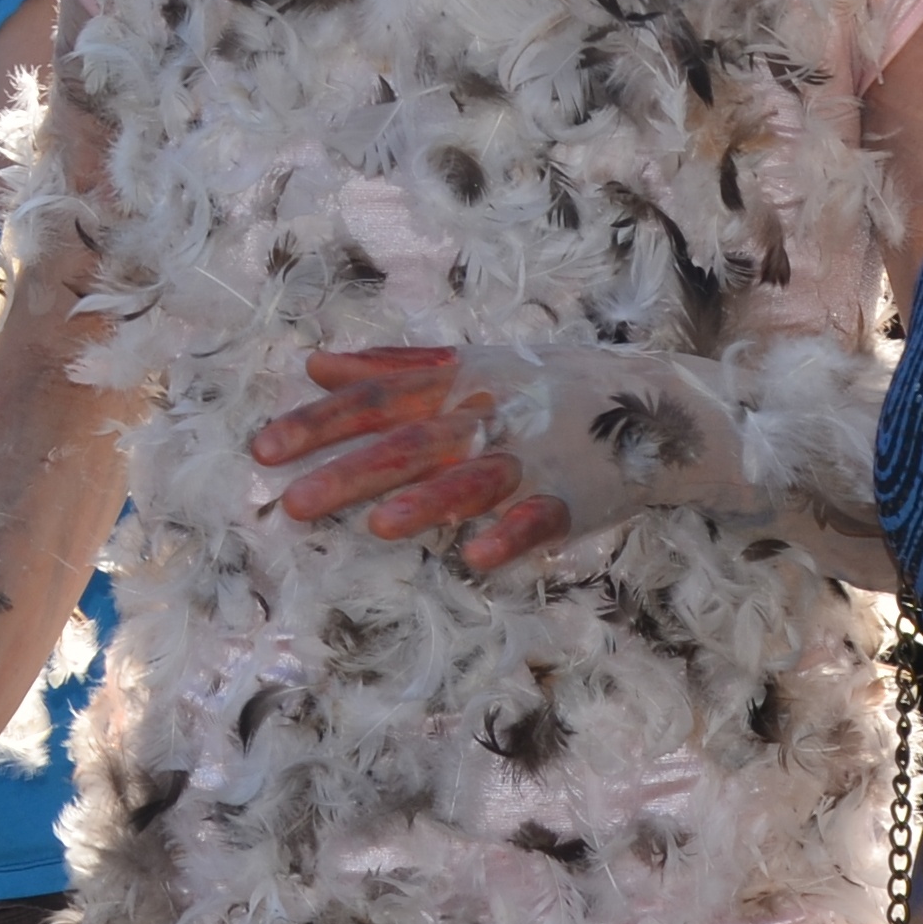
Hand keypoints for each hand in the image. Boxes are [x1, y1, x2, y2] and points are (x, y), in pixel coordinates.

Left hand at [251, 343, 746, 576]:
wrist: (659, 401)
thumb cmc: (548, 384)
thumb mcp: (472, 364)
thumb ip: (392, 368)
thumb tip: (314, 364)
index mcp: (460, 384)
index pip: (378, 399)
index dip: (320, 423)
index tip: (262, 448)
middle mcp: (489, 415)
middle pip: (412, 444)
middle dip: (352, 472)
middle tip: (292, 504)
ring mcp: (532, 457)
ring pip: (473, 480)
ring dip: (429, 502)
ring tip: (380, 526)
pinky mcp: (574, 497)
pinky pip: (538, 518)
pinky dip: (509, 535)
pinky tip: (477, 559)